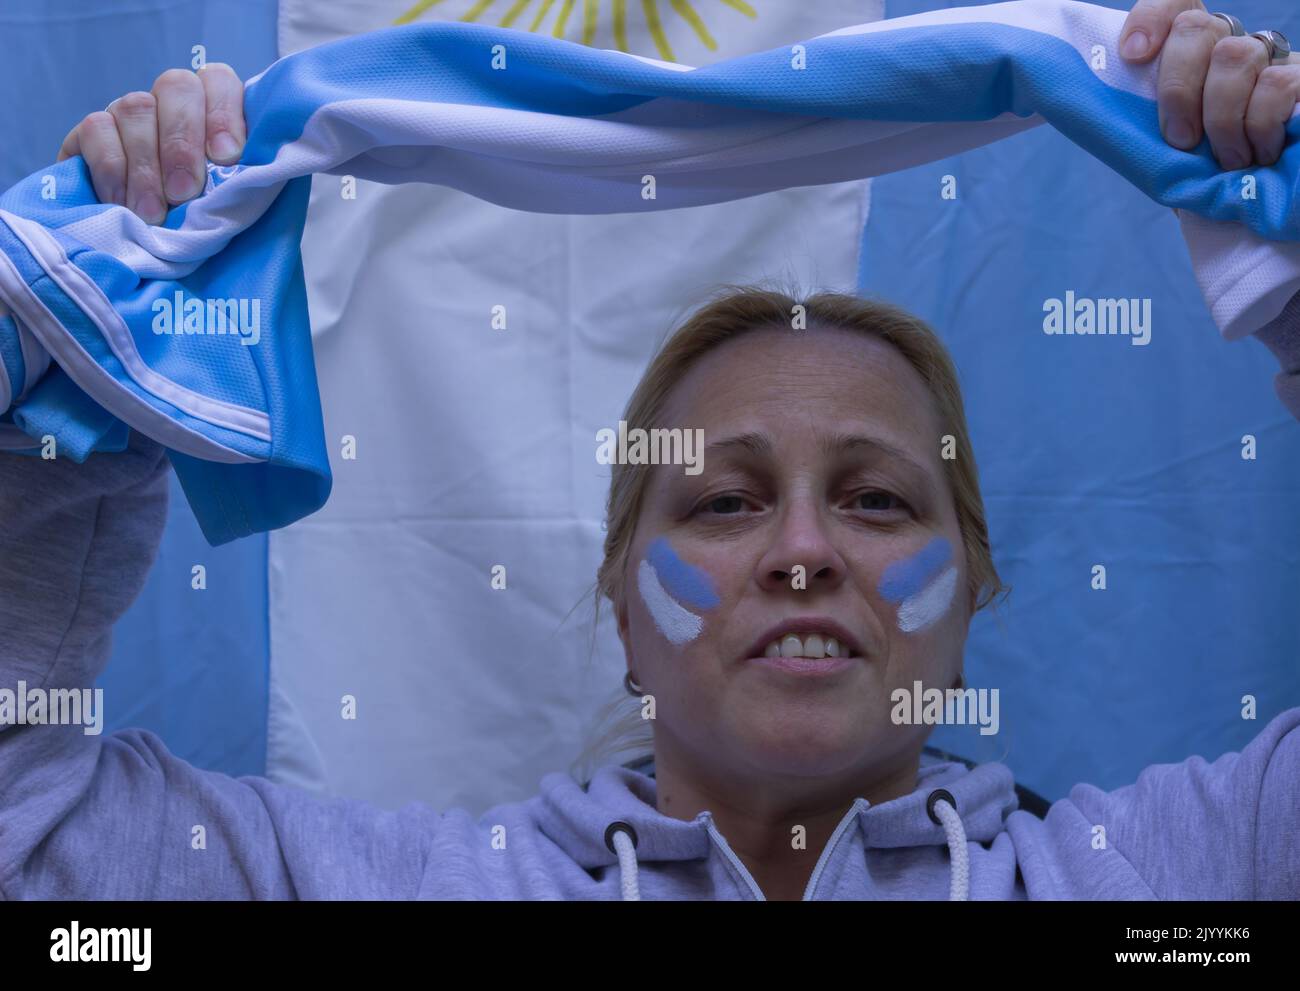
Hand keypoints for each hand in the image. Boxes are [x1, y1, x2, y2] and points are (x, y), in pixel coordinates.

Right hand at [56, 64, 246, 224]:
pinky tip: (122, 203)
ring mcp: (129, 111)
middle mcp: (170, 100)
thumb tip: (238, 171)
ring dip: (146, 166)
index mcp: (213, 109)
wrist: (147, 245)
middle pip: (176, 86)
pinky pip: (97, 129)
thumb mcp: (228, 201)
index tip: (226, 158)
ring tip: (153, 213)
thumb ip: (237, 179)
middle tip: (184, 193)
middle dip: (182, 143)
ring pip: (136, 107)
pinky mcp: (91, 132)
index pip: (219, 81)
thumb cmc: (201, 221)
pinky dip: (111, 170)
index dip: (224, 113)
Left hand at [1120, 0, 1298, 168]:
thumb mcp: (1173, 161)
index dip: (1151, 17)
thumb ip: (1150, 136)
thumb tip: (1114, 126)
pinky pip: (1278, 84)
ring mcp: (1274, 61)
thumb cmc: (1213, 185)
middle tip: (1180, 140)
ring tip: (1227, 160)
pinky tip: (1261, 154)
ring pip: (1236, 55)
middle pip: (1197, 27)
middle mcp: (1234, 49)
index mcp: (1195, 61)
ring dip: (1222, 118)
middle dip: (1177, 87)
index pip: (1176, 6)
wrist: (1266, 205)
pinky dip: (1260, 125)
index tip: (1132, 55)